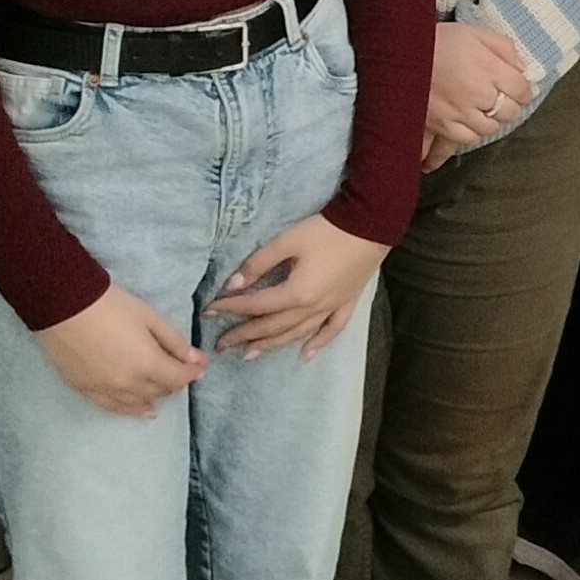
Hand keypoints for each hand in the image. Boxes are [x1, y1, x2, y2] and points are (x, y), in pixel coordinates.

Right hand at [35, 283, 207, 416]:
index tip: (200, 365)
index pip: (179, 378)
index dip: (193, 372)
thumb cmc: (110, 306)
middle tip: (179, 370)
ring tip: (163, 392)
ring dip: (155, 397)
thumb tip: (196, 360)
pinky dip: (131, 409)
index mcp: (148, 364)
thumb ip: (174, 342)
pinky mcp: (85, 390)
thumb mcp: (149, 317)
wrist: (63, 306)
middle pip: (161, 391)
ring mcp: (105, 390)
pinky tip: (141, 410)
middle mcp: (128, 384)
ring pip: (139, 403)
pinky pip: (114, 407)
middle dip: (175, 382)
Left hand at [210, 216, 391, 360]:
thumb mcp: (287, 241)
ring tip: (250, 354)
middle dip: (244, 335)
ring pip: (297, 334)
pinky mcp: (346, 303)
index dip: (231, 308)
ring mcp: (331, 308)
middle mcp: (312, 308)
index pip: (256, 305)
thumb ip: (258, 264)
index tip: (209, 312)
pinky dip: (318, 343)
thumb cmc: (326, 231)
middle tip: (221, 345)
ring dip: (272, 345)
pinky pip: (331, 330)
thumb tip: (233, 285)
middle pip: (272, 327)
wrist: (370, 225)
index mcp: (296, 293)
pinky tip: (306, 354)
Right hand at [423, 17, 533, 158]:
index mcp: (489, 70)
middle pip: (509, 112)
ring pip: (488, 128)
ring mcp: (459, 114)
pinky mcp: (440, 127)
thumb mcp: (475, 32)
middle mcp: (478, 95)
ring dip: (489, 119)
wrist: (397, 52)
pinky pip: (464, 139)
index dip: (523, 90)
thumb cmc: (437, 39)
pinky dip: (468, 132)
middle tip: (500, 97)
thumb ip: (504, 48)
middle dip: (509, 105)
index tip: (518, 88)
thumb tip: (522, 68)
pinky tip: (464, 123)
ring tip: (481, 109)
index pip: (522, 90)